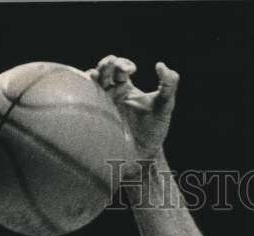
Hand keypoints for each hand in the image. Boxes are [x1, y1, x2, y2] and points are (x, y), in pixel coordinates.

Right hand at [88, 55, 178, 174]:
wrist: (145, 154)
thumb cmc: (155, 129)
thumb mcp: (165, 106)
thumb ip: (168, 85)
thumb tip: (162, 65)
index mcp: (125, 87)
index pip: (119, 67)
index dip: (123, 63)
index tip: (132, 70)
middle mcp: (111, 93)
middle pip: (103, 70)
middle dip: (108, 64)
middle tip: (117, 67)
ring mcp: (102, 104)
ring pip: (92, 82)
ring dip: (95, 75)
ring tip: (99, 75)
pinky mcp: (97, 116)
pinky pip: (86, 100)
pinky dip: (85, 90)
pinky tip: (91, 86)